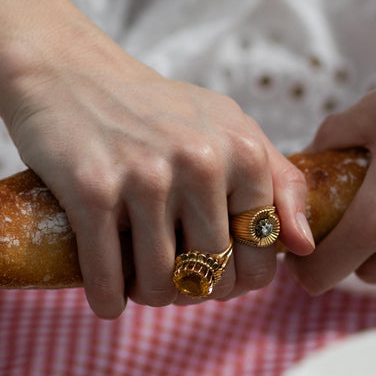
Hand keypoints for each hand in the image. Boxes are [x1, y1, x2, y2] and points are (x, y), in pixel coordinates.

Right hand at [2, 24, 312, 317]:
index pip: (259, 257)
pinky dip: (108, 300)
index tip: (212, 272)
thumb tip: (303, 245)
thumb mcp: (229, 128)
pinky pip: (108, 278)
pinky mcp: (92, 191)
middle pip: (210, 277)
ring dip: (147, 297)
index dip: (237, 278)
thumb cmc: (157, 110)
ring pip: (158, 284)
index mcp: (243, 152)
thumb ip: (279, 181)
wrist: (71, 74)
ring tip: (137, 282)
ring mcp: (144, 178)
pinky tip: (108, 297)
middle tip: (170, 278)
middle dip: (191, 290)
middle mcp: (200, 163)